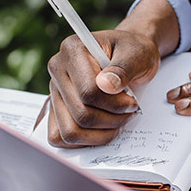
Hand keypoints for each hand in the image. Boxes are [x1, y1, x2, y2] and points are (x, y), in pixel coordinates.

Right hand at [45, 0, 180, 146]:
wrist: (128, 55)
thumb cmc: (132, 52)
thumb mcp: (137, 54)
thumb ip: (123, 69)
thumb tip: (106, 85)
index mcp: (73, 49)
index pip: (88, 91)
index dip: (115, 104)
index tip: (132, 102)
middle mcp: (57, 69)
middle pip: (80, 114)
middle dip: (111, 120)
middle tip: (129, 111)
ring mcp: (54, 91)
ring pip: (70, 131)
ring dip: (100, 134)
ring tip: (118, 121)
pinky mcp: (56, 107)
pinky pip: (59, 137)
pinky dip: (84, 140)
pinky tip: (103, 130)